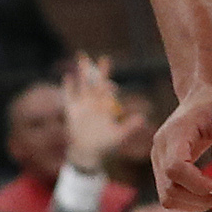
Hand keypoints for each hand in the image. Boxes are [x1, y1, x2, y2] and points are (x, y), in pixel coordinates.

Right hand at [63, 53, 125, 175]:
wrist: (88, 153)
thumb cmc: (105, 145)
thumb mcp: (119, 136)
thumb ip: (129, 127)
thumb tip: (143, 119)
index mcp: (107, 107)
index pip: (110, 92)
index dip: (111, 87)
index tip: (113, 86)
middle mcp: (95, 103)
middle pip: (98, 84)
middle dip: (100, 72)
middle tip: (105, 58)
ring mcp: (83, 105)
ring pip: (84, 85)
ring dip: (83, 73)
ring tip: (83, 58)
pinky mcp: (72, 111)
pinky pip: (70, 96)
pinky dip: (68, 87)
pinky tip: (68, 76)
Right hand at [150, 77, 211, 211]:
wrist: (206, 93)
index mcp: (174, 134)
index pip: (175, 169)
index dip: (198, 185)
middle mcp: (160, 149)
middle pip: (169, 190)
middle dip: (200, 199)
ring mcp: (159, 159)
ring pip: (168, 197)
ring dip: (196, 203)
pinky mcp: (164, 167)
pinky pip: (172, 194)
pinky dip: (191, 200)